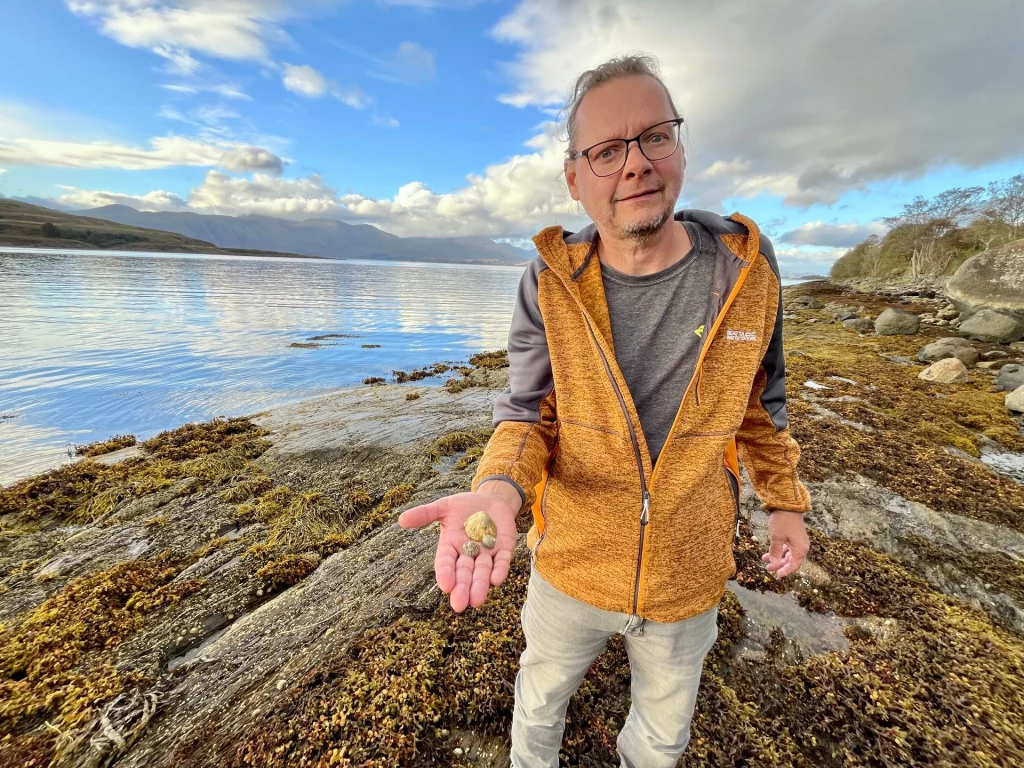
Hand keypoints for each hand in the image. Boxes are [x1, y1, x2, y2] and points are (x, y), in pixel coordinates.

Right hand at [398, 491, 517, 611]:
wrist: (491, 500)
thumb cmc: (464, 506)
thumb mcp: (444, 506)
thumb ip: (425, 514)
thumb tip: (401, 520)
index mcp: (451, 545)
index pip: (446, 562)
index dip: (445, 573)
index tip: (445, 586)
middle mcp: (468, 553)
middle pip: (464, 573)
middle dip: (462, 588)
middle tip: (459, 605)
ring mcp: (487, 552)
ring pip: (483, 572)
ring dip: (480, 586)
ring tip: (476, 601)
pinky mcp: (504, 549)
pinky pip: (502, 561)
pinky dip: (500, 570)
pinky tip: (496, 580)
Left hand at [761, 510, 808, 577]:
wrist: (787, 504)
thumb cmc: (783, 521)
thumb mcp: (776, 537)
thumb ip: (775, 551)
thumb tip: (773, 563)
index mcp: (800, 548)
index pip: (794, 565)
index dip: (785, 571)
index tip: (777, 575)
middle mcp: (801, 546)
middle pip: (790, 560)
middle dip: (779, 564)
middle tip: (768, 568)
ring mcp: (798, 541)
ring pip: (787, 554)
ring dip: (777, 557)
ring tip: (764, 559)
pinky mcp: (793, 536)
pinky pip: (787, 547)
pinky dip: (778, 550)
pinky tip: (769, 552)